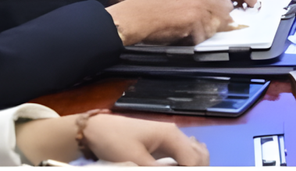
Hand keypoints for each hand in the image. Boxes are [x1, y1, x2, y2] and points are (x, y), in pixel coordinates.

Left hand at [79, 112, 211, 166]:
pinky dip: (187, 161)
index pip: (194, 159)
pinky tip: (180, 167)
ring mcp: (169, 136)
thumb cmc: (114, 141)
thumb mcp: (135, 160)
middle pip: (199, 154)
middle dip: (199, 167)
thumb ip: (158, 170)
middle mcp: (175, 133)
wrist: (96, 129)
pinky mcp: (162, 141)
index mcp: (171, 135)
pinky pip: (183, 151)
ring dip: (193, 164)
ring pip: (194, 152)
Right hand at [105, 0, 235, 44]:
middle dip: (220, 23)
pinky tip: (182, 37)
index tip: (221, 22)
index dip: (222, 13)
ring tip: (188, 34)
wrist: (133, 17)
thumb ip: (194, 4)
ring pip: (216, 25)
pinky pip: (204, 36)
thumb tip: (210, 18)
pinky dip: (195, 41)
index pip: (222, 0)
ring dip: (206, 33)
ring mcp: (198, 6)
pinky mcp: (193, 19)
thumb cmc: (148, 12)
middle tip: (207, 31)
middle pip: (225, 11)